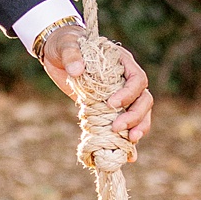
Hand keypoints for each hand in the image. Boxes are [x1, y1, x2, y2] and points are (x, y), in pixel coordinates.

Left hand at [38, 24, 152, 147]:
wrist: (57, 53)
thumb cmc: (64, 44)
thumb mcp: (65, 46)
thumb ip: (71, 55)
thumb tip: (77, 71)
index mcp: (121, 61)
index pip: (137, 79)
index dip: (128, 93)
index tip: (111, 104)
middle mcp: (126, 79)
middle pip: (144, 99)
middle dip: (135, 116)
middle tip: (117, 128)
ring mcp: (120, 94)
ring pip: (140, 113)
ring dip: (138, 128)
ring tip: (129, 142)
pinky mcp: (111, 108)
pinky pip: (126, 123)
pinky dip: (127, 139)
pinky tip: (128, 155)